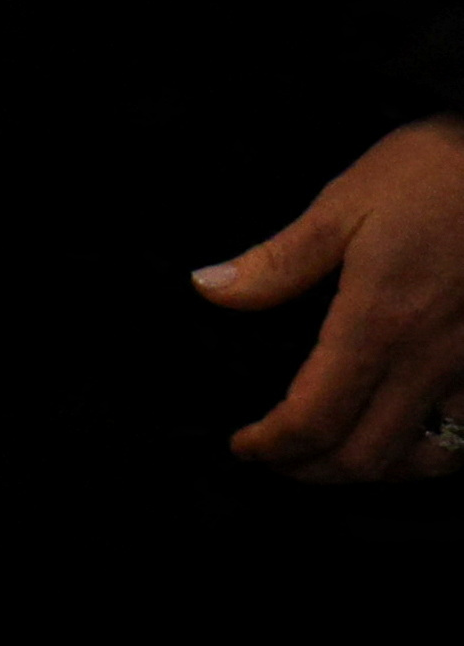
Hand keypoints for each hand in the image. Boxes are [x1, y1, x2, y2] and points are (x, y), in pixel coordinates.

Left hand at [194, 113, 463, 482]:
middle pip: (366, 455)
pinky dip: (433, 455)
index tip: (244, 446)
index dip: (272, 445)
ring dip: (374, 472)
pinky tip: (409, 438)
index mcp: (379, 324)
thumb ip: (279, 261)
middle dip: (311, 470)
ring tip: (334, 457)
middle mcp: (431, 362)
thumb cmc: (436, 174)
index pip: (315, 418)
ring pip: (427, 460)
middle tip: (276, 458)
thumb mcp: (345, 204)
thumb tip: (209, 289)